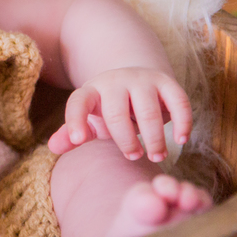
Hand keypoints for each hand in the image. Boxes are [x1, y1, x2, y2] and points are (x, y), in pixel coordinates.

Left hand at [46, 68, 190, 161]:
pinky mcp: (167, 82)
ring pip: (147, 110)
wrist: (137, 80)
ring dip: (153, 138)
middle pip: (116, 113)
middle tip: (133, 156)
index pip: (78, 102)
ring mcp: (142, 80)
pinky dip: (181, 122)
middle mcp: (115, 81)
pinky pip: (178, 101)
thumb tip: (54, 147)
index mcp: (91, 91)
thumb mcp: (91, 120)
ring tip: (156, 156)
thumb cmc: (109, 109)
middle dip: (125, 140)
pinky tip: (181, 139)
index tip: (78, 141)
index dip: (75, 121)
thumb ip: (73, 133)